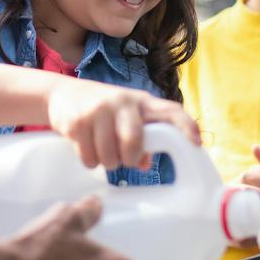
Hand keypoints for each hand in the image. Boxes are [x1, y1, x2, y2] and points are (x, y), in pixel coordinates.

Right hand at [45, 78, 200, 170]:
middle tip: (123, 159)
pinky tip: (87, 149)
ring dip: (107, 162)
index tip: (196, 143)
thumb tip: (145, 164)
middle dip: (129, 158)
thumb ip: (141, 138)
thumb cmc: (103, 110)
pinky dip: (89, 161)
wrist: (62, 94)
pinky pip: (89, 157)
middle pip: (134, 141)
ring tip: (102, 152)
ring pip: (110, 155)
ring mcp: (98, 110)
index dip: (185, 126)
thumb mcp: (124, 118)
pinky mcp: (77, 121)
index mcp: (141, 101)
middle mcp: (122, 102)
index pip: (169, 110)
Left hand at [239, 146, 259, 235]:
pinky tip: (248, 217)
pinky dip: (250, 216)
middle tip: (234, 199)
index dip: (241, 182)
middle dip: (238, 191)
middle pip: (247, 185)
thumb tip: (254, 147)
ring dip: (242, 203)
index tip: (238, 189)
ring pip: (251, 198)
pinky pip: (257, 216)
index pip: (249, 174)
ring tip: (238, 207)